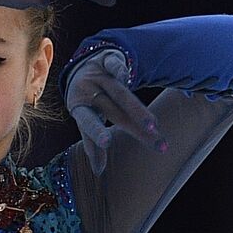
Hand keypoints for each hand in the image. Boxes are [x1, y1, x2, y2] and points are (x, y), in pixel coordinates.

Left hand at [63, 48, 164, 172]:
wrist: (82, 66)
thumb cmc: (88, 100)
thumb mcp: (86, 118)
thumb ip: (92, 143)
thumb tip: (98, 172)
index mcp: (79, 108)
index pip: (89, 123)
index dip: (96, 133)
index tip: (108, 143)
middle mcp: (89, 92)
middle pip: (115, 112)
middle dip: (134, 127)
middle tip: (153, 141)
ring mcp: (98, 76)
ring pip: (119, 93)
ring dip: (136, 109)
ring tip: (154, 125)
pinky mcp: (107, 60)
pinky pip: (114, 65)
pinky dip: (120, 71)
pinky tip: (128, 77)